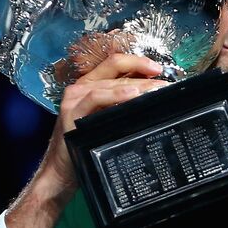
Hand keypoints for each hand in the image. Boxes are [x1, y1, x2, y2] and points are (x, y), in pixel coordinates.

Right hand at [36, 50, 169, 196]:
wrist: (62, 166)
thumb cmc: (86, 141)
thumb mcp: (106, 117)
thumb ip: (121, 103)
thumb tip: (151, 93)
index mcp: (91, 83)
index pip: (116, 62)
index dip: (139, 61)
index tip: (159, 69)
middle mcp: (82, 86)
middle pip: (116, 71)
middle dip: (144, 77)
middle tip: (165, 85)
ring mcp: (76, 98)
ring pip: (109, 83)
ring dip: (135, 85)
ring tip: (154, 89)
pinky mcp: (72, 113)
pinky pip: (96, 98)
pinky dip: (115, 95)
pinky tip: (132, 96)